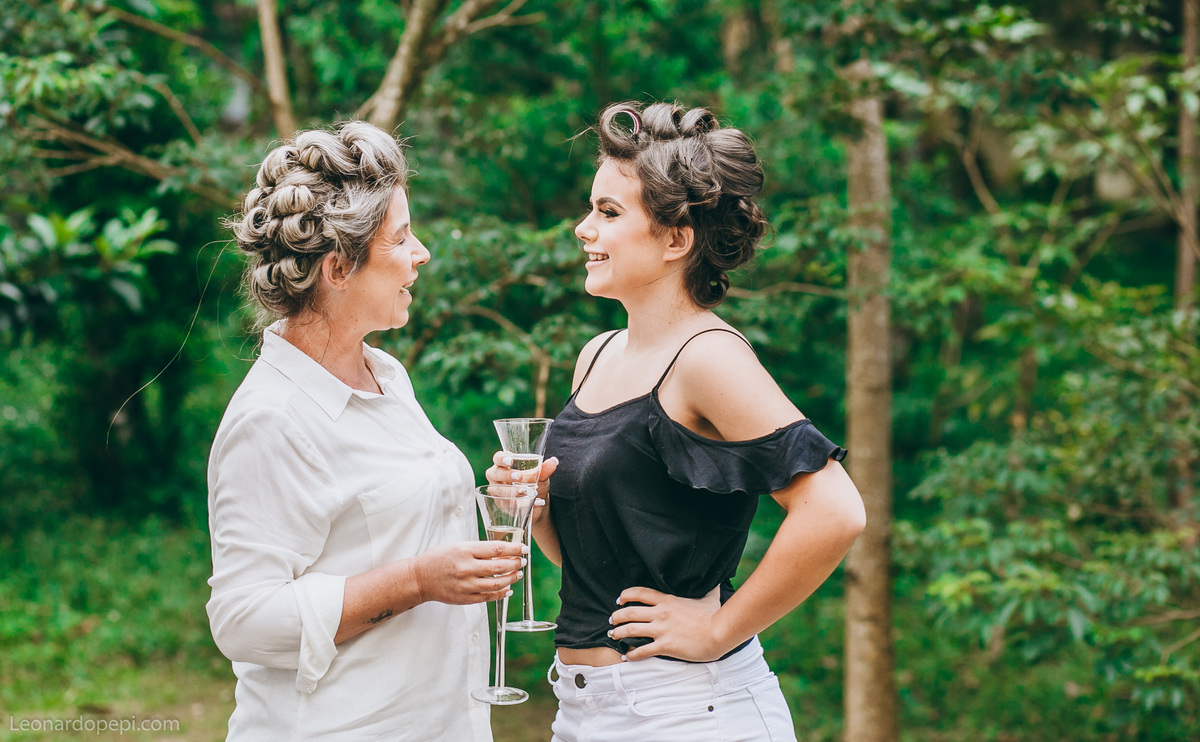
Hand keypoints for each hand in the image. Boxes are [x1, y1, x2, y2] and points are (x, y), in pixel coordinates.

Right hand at [409, 541, 526, 605]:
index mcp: (465, 551)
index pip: (496, 548)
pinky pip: (488, 598)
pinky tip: (508, 589)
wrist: (420, 578)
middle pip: (499, 567)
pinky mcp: (465, 599)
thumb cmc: (439, 559)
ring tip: (517, 574)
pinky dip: (501, 594)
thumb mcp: (458, 546)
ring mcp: (466, 585)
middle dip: (515, 564)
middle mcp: (466, 568)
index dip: (514, 548)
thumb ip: (479, 549)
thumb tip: (503, 552)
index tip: (524, 548)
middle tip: (522, 561)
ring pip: (497, 584)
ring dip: (511, 579)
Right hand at [486, 453, 557, 527]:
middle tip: (519, 477)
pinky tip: (533, 503)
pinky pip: (506, 504)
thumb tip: (553, 461)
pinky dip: (519, 504)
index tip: (509, 460)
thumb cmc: (535, 484)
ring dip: (510, 491)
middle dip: (505, 475)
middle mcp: (497, 477)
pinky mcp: (502, 505)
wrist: (538, 503)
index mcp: (504, 465)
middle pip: (494, 473)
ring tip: (525, 492)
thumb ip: (545, 469)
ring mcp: (497, 492)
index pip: (497, 458)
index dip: (500, 458)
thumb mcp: (541, 476)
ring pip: (496, 490)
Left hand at [609, 586, 729, 661]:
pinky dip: (631, 654)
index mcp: (668, 600)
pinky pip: (642, 650)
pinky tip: (625, 656)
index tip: (619, 599)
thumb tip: (716, 581)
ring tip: (613, 635)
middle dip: (617, 616)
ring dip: (619, 633)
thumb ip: (708, 589)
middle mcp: (661, 613)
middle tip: (612, 620)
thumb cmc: (715, 616)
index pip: (640, 593)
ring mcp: (662, 630)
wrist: (719, 633)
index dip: (626, 595)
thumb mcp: (709, 598)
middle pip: (630, 612)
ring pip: (631, 630)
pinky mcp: (665, 646)